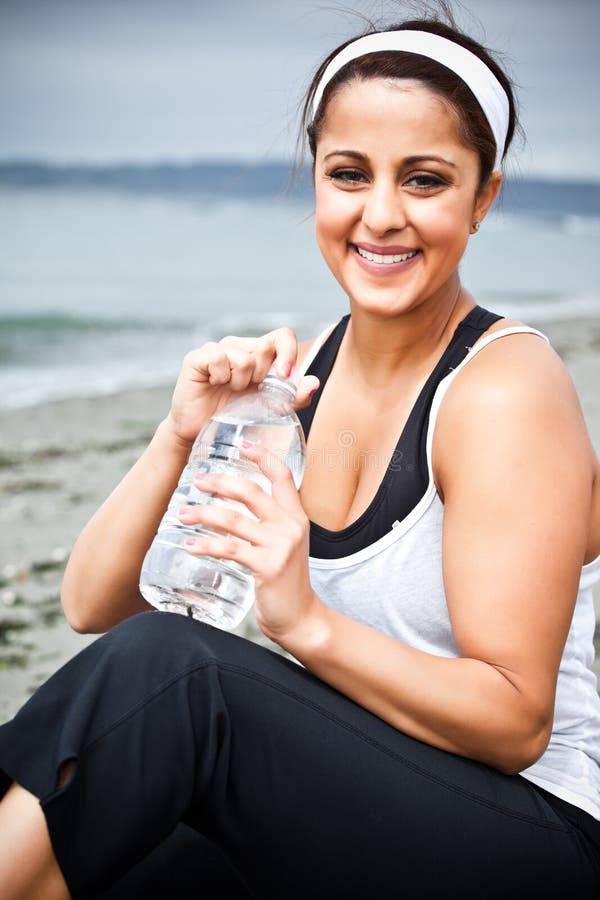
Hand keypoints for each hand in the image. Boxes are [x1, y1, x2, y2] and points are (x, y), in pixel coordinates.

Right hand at [165, 328, 318, 447]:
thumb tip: (314, 383)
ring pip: (243, 357)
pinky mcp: (197, 357)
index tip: (283, 376)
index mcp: (259, 354)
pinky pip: (218, 358)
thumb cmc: (236, 417)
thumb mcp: (271, 410)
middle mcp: (239, 346)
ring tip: (228, 391)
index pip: (282, 336)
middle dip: (260, 377)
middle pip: (264, 348)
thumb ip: (295, 397)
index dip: (287, 352)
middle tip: (246, 390)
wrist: (202, 433)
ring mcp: (217, 349)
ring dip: (239, 382)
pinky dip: (220, 377)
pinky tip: (214, 385)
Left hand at [177, 441, 323, 644]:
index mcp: (297, 516)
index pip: (283, 475)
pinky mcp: (268, 566)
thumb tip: (236, 507)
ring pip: (234, 520)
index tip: (242, 443)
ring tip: (182, 515)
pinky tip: (190, 544)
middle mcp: (291, 526)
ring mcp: (280, 546)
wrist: (300, 618)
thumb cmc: (286, 582)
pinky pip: (230, 549)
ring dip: (203, 514)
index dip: (262, 456)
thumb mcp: (286, 545)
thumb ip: (269, 525)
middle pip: (251, 492)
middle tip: (197, 481)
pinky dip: (206, 545)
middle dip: (220, 483)